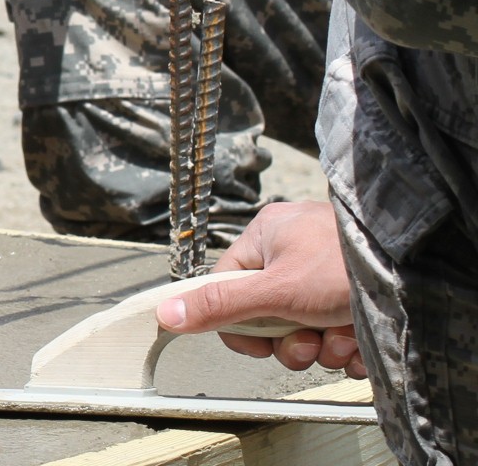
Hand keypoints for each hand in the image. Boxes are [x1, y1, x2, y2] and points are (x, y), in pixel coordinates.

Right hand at [159, 201, 363, 375]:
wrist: (415, 273)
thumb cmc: (344, 265)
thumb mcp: (275, 291)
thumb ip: (220, 305)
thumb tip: (166, 314)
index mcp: (267, 236)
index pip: (230, 285)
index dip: (239, 324)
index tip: (258, 345)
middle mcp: (296, 252)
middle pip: (270, 315)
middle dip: (292, 340)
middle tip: (310, 342)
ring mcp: (328, 276)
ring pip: (307, 329)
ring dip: (324, 346)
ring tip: (343, 337)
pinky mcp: (357, 296)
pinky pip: (338, 333)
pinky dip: (349, 346)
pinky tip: (361, 340)